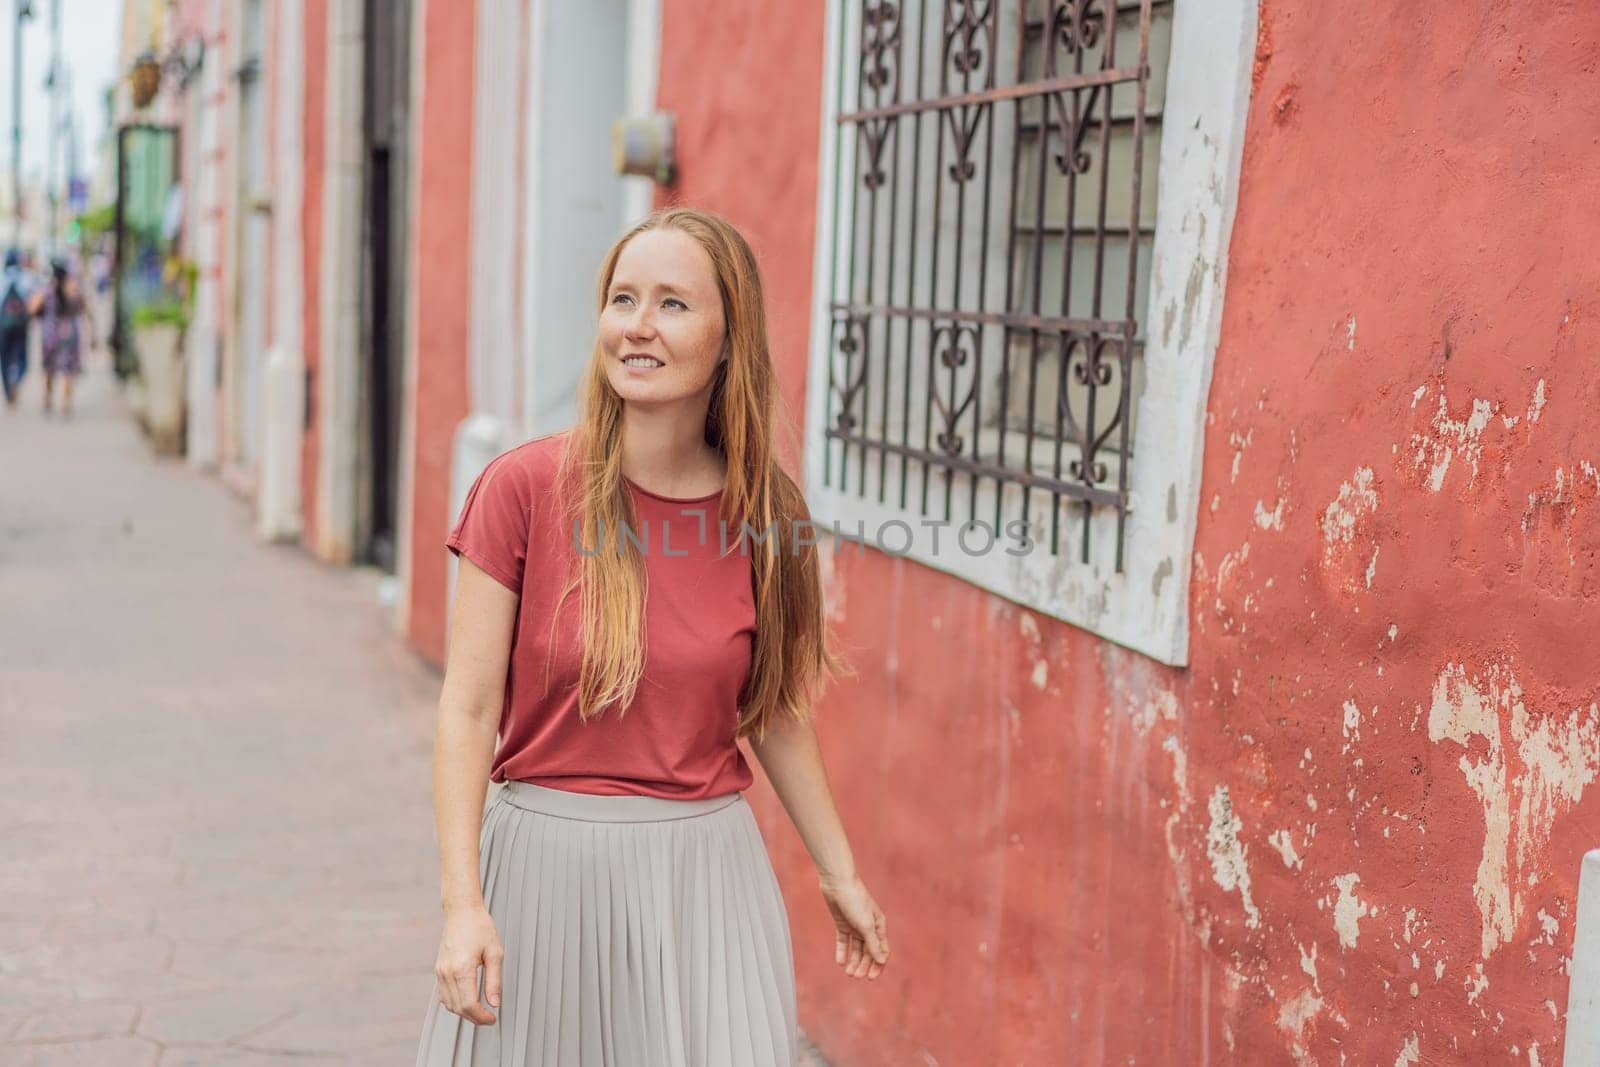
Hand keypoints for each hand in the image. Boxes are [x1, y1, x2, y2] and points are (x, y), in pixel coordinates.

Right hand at [433, 903, 503, 1024]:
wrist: (461, 911)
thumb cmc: (479, 927)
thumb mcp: (495, 953)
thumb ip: (494, 981)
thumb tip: (494, 1003)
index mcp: (461, 969)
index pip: (469, 1004)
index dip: (481, 1017)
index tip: (492, 1019)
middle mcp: (447, 972)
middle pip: (458, 1008)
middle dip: (474, 1018)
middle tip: (489, 1018)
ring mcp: (440, 972)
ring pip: (449, 1004)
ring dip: (464, 1012)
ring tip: (480, 1011)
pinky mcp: (439, 970)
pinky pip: (444, 995)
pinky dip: (455, 1003)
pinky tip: (467, 1001)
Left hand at [819, 873, 888, 979]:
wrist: (837, 883)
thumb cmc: (855, 901)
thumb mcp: (865, 924)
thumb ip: (873, 943)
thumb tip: (882, 961)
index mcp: (879, 926)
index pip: (881, 950)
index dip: (878, 965)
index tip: (871, 978)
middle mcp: (868, 927)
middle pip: (869, 952)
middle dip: (864, 966)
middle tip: (856, 977)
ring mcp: (855, 926)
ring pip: (856, 949)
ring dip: (854, 961)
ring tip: (848, 973)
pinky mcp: (842, 924)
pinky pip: (843, 942)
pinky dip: (843, 952)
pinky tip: (840, 962)